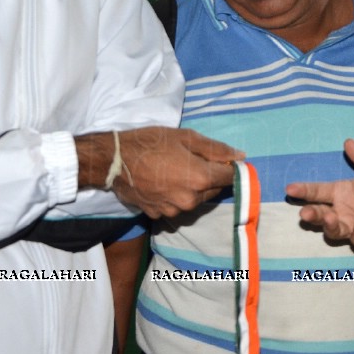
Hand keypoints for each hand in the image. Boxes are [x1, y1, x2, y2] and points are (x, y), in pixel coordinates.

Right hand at [112, 127, 241, 218]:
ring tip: (174, 170)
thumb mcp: (185, 137)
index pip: (231, 177)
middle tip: (192, 159)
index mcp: (200, 179)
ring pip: (196, 199)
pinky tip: (162, 182)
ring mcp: (174, 210)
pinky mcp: (160, 215)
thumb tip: (240, 156)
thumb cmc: (150, 143)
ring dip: (193, 187)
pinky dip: (175, 195)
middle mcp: (191, 200)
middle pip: (214, 189)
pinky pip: (177, 205)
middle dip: (209, 176)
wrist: (113, 160)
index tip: (224, 160)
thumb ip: (215, 149)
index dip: (231, 167)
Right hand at [286, 139, 353, 253]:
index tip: (290, 188)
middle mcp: (343, 211)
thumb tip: (348, 142)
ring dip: (330, 225)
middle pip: (321, 214)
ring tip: (330, 217)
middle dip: (311, 214)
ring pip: (334, 230)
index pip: (318, 191)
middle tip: (304, 213)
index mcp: (342, 192)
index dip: (304, 190)